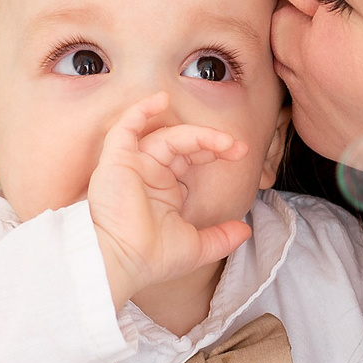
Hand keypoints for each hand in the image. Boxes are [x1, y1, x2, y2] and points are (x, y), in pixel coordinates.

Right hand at [87, 94, 252, 307]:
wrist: (123, 263)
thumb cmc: (151, 258)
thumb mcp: (197, 247)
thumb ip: (221, 237)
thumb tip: (246, 230)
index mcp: (164, 189)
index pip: (191, 158)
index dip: (214, 150)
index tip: (240, 152)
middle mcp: (148, 173)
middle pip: (182, 144)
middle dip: (211, 142)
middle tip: (236, 147)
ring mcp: (131, 165)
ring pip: (164, 135)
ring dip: (194, 133)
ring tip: (221, 140)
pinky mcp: (115, 161)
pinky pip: (126, 127)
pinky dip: (141, 110)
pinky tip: (161, 100)